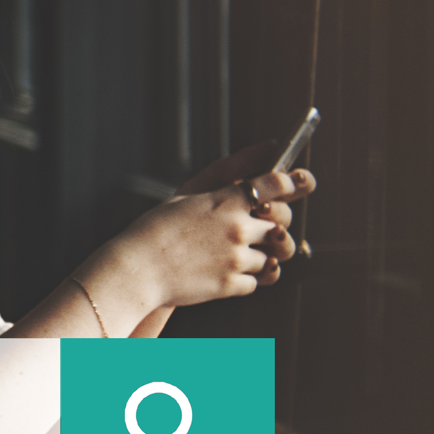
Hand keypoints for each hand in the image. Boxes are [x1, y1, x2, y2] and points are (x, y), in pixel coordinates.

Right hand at [88, 170, 311, 308]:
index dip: (293, 184)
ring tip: (231, 259)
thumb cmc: (155, 230)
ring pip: (270, 258)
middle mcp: (239, 227)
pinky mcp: (231, 284)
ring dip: (256, 258)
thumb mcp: (188, 194)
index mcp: (227, 200)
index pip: (277, 185)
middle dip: (273, 229)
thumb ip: (226, 175)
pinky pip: (254, 282)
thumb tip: (264, 149)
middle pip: (281, 225)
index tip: (298, 185)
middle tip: (257, 233)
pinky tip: (220, 275)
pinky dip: (243, 280)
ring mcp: (237, 257)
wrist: (135, 270)